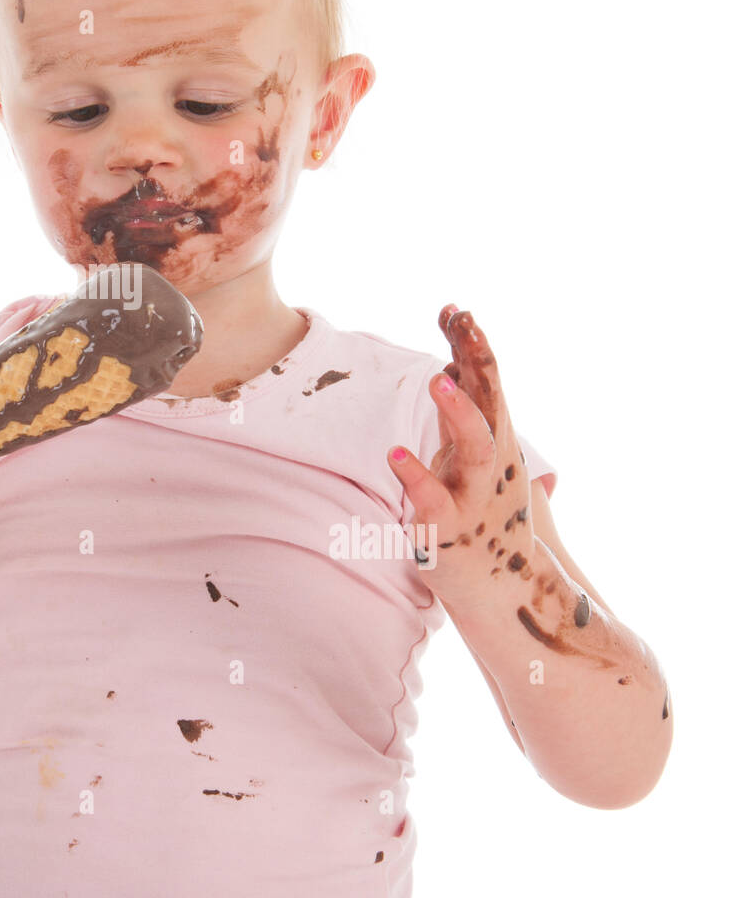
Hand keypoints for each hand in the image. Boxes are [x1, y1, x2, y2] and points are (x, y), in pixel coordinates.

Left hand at [387, 305, 534, 602]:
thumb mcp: (473, 455)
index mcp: (496, 439)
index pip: (487, 381)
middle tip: (463, 321)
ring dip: (459, 411)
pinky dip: (417, 475)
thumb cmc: (483, 512)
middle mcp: (493, 461)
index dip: (472, 344)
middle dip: (479, 359)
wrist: (504, 588)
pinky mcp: (452, 528)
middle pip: (492, 400)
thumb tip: (454, 363)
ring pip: (477, 446)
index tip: (453, 309)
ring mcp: (476, 494)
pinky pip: (434, 499)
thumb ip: (463, 411)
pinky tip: (394, 453)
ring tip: (437, 379)